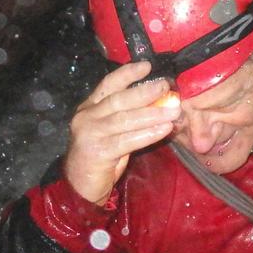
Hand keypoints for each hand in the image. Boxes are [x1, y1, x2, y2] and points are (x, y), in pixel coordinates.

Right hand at [64, 61, 180, 205]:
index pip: (108, 84)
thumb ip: (129, 118)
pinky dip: (148, 134)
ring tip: (173, 110)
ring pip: (125, 119)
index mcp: (89, 108)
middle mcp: (86, 117)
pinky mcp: (98, 152)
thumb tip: (160, 104)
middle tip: (166, 86)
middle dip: (145, 92)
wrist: (80, 187)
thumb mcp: (112, 132)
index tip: (147, 66)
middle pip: (119, 100)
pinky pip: (128, 141)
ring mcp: (90, 134)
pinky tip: (164, 130)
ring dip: (152, 114)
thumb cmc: (100, 157)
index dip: (127, 74)